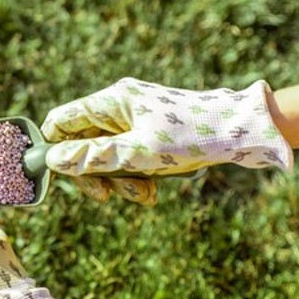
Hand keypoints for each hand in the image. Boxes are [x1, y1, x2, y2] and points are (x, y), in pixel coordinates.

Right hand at [41, 77, 292, 204]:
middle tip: (107, 196)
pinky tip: (153, 190)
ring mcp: (134, 120)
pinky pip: (128, 158)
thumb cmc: (192, 136)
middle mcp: (118, 108)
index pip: (62, 121)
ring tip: (144, 194)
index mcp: (110, 102)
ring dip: (118, 179)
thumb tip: (54, 159)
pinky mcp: (149, 134)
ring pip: (106, 155)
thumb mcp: (138, 153)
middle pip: (82, 143)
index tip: (67, 175)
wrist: (244, 131)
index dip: (56, 149)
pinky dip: (135, 176)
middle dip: (94, 173)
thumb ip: (94, 157)